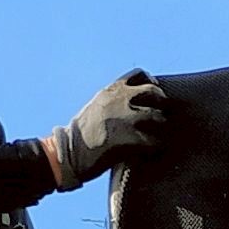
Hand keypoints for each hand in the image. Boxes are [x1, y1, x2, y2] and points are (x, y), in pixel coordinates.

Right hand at [44, 70, 168, 190]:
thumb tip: (133, 105)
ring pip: (158, 117)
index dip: (150, 83)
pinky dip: (156, 146)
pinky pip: (155, 141)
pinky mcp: (130, 139)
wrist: (66, 154)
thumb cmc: (80, 136)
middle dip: (161, 104)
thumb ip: (114, 102)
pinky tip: (152, 150)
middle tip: (161, 116)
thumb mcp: (96, 107)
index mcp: (111, 90)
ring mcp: (126, 118)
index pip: (139, 74)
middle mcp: (120, 99)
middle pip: (154, 93)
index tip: (153, 91)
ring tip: (157, 135)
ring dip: (161, 127)